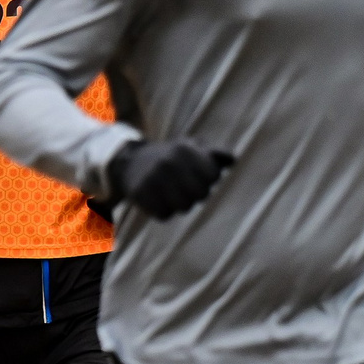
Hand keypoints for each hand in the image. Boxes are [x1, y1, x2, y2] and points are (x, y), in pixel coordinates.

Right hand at [103, 140, 236, 220]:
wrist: (131, 163)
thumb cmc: (171, 158)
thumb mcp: (191, 148)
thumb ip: (214, 154)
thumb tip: (232, 160)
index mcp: (184, 149)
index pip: (212, 177)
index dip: (207, 180)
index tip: (197, 176)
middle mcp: (169, 162)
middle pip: (200, 195)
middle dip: (195, 195)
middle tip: (184, 188)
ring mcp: (152, 178)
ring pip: (183, 207)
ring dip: (180, 205)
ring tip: (171, 194)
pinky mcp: (139, 193)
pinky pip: (163, 215)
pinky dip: (163, 211)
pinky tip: (157, 199)